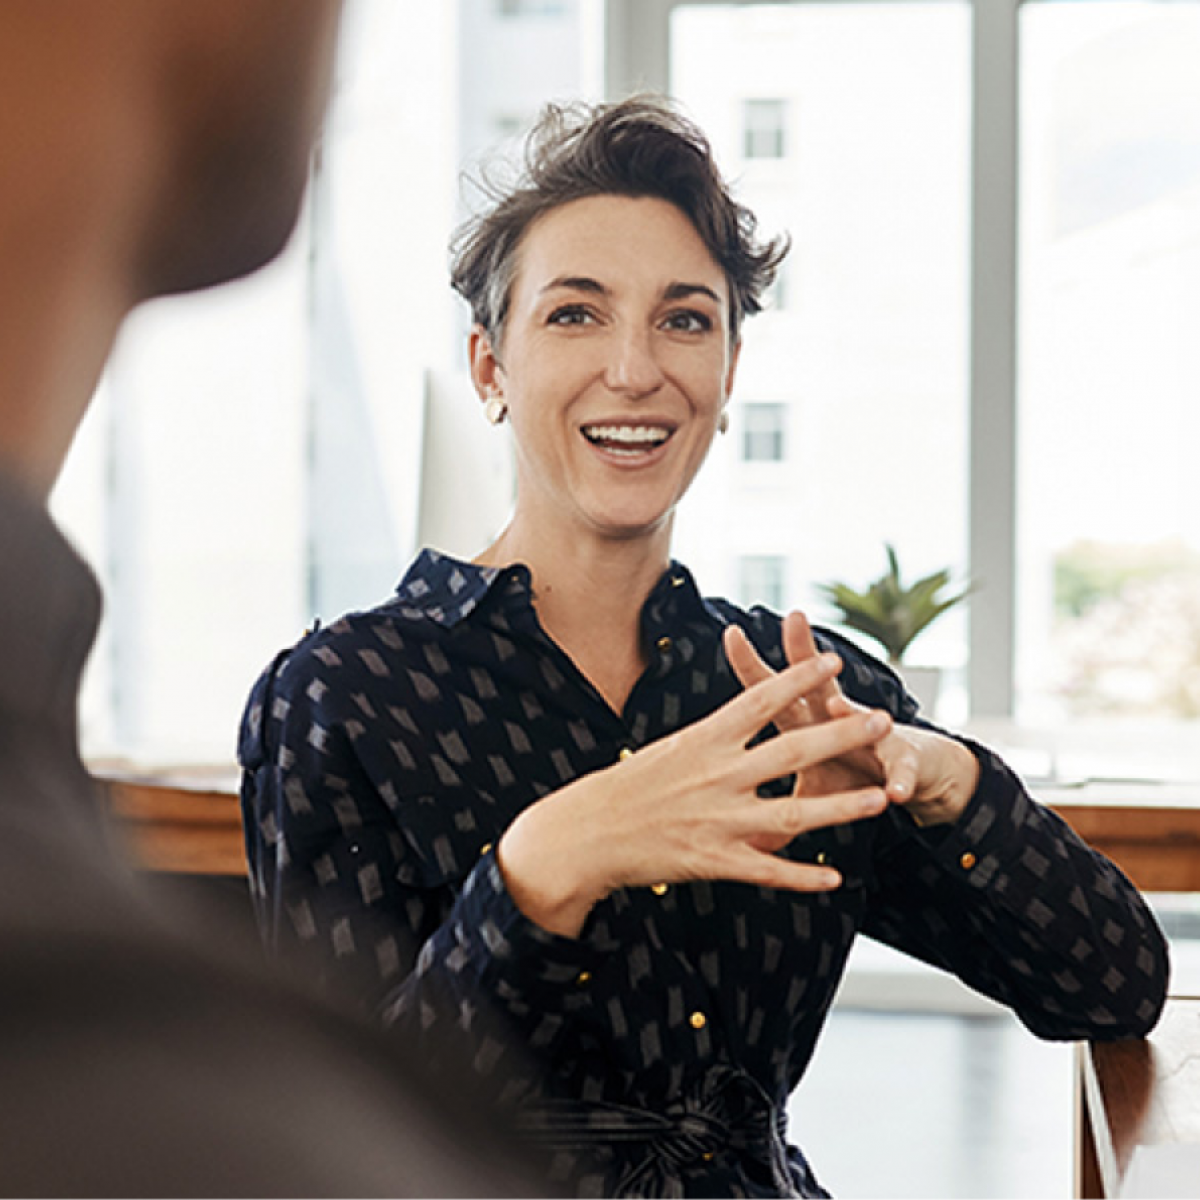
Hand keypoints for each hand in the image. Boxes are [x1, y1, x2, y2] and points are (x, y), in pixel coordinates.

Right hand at [497, 651, 890, 936]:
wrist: (587, 833)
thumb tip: (750, 717)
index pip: (759, 701)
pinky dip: (802, 876)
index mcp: (704, 739)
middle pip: (791, 751)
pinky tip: (835, 878)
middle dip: (841, 735)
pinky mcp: (714, 860)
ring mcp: (718, 820)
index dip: (799, 680)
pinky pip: (767, 870)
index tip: (834, 662)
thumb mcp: (672, 749)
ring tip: (882, 799)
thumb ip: (717, 740)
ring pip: (792, 815)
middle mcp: (716, 775)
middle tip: (883, 719)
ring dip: (841, 808)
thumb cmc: (628, 786)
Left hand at [724, 611, 978, 828]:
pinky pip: (900, 770)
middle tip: (793, 617)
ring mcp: (872, 734)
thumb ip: (773, 789)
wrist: (911, 773)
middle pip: (816, 680)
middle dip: (802, 650)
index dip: (751, 664)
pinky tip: (894, 792)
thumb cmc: (847, 771)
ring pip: (859, 717)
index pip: (771, 689)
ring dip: (849, 712)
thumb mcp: (806, 780)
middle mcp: (836, 717)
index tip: (731, 631)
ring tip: (834, 706)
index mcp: (803, 720)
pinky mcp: (905, 760)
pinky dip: (898, 780)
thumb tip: (728, 800)